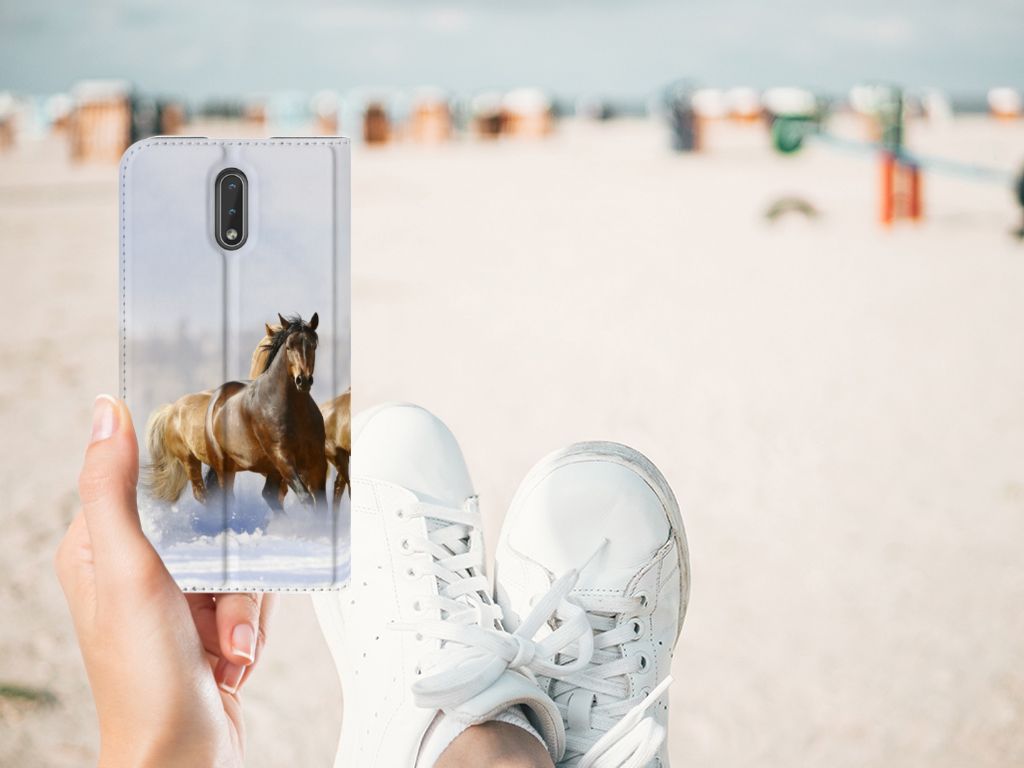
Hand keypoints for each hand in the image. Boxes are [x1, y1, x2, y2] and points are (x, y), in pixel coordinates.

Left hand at [55, 396, 273, 767]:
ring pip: (236, 558)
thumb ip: (113, 489)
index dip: (186, 485)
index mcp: (98, 548)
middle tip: (219, 602)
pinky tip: (234, 653)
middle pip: (206, 522)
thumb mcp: (128, 571)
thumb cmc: (144, 679)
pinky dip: (252, 624)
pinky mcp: (207, 622)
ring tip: (227, 641)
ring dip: (243, 604)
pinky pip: (251, 593)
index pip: (147, 481)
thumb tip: (106, 412)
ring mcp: (174, 598)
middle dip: (229, 568)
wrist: (183, 756)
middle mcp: (136, 569)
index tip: (212, 493)